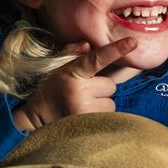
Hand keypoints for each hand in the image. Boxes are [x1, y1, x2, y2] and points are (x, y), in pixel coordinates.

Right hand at [12, 37, 137, 131]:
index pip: (97, 59)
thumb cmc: (50, 91)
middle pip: (110, 85)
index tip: (133, 42)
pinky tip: (83, 117)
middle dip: (100, 90)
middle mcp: (79, 91)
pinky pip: (108, 117)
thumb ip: (72, 54)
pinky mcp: (89, 125)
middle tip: (81, 94)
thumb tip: (87, 45)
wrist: (34, 120)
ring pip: (111, 103)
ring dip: (100, 105)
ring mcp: (84, 110)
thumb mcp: (57, 68)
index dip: (116, 50)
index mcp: (72, 73)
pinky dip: (99, 117)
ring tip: (81, 107)